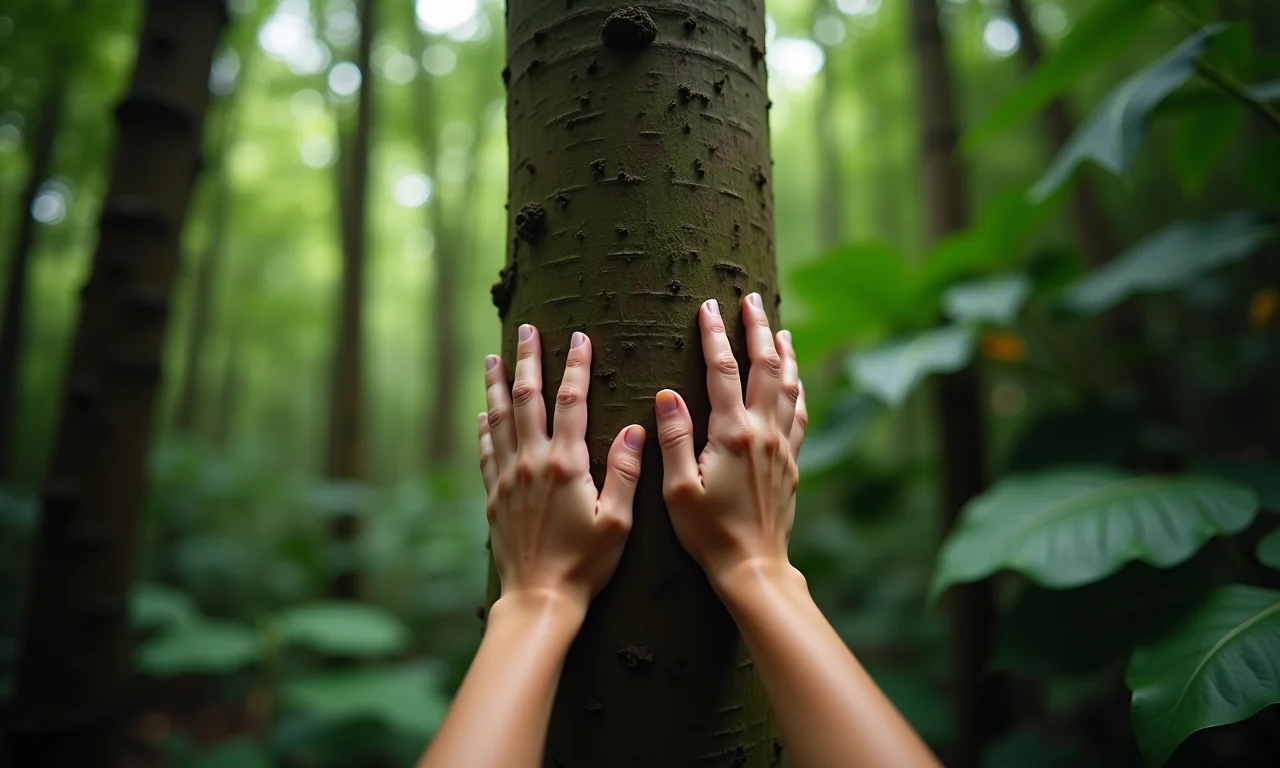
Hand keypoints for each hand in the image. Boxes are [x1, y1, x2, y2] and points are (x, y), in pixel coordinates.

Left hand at [479, 324, 644, 610]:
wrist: (539, 598)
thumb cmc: (585, 564)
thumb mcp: (617, 521)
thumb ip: (625, 472)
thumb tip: (635, 428)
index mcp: (566, 465)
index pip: (572, 402)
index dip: (576, 367)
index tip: (581, 338)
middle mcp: (532, 464)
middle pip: (527, 400)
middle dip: (528, 361)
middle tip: (527, 330)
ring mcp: (509, 479)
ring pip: (499, 420)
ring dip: (497, 385)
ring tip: (494, 357)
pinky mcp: (494, 497)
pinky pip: (486, 452)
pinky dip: (485, 427)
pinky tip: (483, 412)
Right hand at [654, 294, 807, 588]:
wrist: (753, 565)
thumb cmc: (707, 532)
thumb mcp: (677, 488)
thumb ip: (674, 438)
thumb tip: (667, 393)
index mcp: (731, 434)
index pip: (722, 371)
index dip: (715, 335)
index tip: (707, 307)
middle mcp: (762, 433)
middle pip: (764, 367)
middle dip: (757, 330)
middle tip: (751, 300)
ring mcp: (780, 447)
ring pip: (788, 386)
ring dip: (783, 353)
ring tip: (779, 329)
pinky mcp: (790, 463)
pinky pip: (799, 415)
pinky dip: (797, 389)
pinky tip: (796, 381)